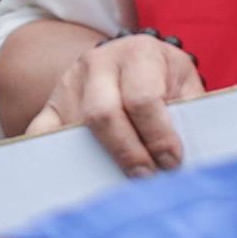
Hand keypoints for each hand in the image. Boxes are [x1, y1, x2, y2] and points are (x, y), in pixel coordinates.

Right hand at [20, 27, 207, 173]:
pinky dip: (49, 154)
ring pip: (73, 127)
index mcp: (139, 54)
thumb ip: (190, 115)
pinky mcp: (52, 104)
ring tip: (119, 183)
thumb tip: (194, 161)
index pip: (143, 98)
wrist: (133, 60)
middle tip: (147, 178)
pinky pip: (41, 131)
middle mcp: (98, 63)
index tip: (172, 163)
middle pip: (103, 113)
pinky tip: (68, 177)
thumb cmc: (168, 81)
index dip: (158, 136)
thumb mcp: (186, 86)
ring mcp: (70, 83)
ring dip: (96, 160)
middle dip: (128, 152)